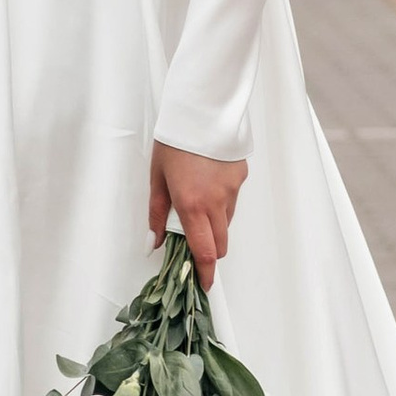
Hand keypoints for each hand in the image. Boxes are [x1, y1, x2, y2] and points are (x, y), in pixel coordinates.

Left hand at [151, 141, 246, 288]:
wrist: (201, 109)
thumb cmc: (173, 141)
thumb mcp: (157, 177)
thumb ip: (157, 213)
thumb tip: (154, 243)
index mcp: (192, 205)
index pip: (204, 253)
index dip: (204, 274)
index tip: (203, 286)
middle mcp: (216, 202)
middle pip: (219, 244)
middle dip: (208, 251)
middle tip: (193, 242)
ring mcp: (232, 190)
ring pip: (226, 222)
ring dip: (214, 225)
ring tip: (197, 202)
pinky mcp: (241, 177)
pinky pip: (233, 200)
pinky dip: (222, 201)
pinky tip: (208, 182)